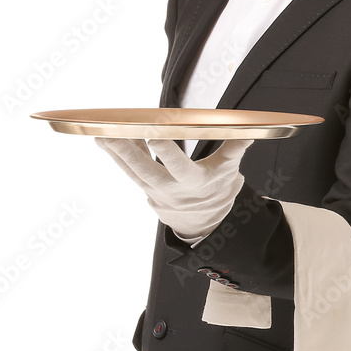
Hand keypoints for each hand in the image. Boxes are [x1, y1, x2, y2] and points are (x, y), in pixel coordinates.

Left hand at [96, 137, 253, 240]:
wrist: (203, 220)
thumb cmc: (218, 188)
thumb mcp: (229, 171)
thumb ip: (234, 149)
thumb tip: (249, 130)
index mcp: (195, 183)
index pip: (180, 168)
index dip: (167, 153)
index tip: (154, 136)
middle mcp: (171, 189)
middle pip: (146, 171)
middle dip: (127, 152)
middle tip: (112, 134)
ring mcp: (155, 191)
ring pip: (132, 171)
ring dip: (116, 153)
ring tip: (101, 134)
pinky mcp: (146, 188)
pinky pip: (130, 170)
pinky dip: (118, 155)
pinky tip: (106, 139)